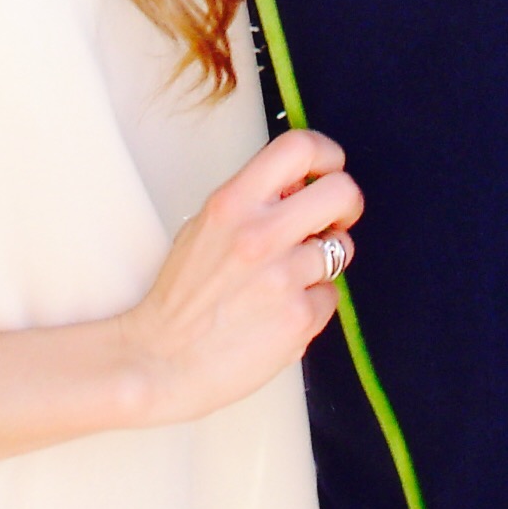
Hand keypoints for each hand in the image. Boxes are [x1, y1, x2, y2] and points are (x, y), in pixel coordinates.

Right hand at [115, 129, 359, 426]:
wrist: (161, 360)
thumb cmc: (181, 297)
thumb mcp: (204, 228)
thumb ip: (251, 202)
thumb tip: (301, 185)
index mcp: (232, 204)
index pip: (297, 148)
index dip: (326, 154)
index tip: (329, 169)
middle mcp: (260, 234)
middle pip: (341, 191)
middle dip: (346, 205)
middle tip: (335, 220)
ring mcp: (283, 277)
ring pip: (341, 249)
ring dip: (323, 263)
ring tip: (288, 279)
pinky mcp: (299, 318)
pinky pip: (330, 296)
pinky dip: (312, 303)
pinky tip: (280, 313)